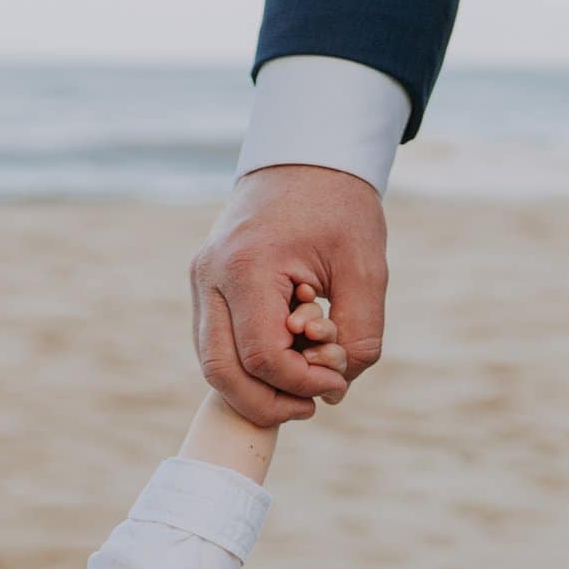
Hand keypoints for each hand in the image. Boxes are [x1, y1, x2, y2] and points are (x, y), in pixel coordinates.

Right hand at [190, 163, 387, 424]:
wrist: (303, 160)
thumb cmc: (338, 207)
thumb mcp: (367, 267)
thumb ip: (360, 332)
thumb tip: (338, 388)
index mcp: (247, 267)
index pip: (262, 356)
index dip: (301, 383)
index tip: (337, 384)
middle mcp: (211, 278)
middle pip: (220, 371)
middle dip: (266, 403)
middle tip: (310, 408)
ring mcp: (201, 283)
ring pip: (211, 362)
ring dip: (254, 389)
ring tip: (301, 391)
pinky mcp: (206, 287)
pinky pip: (216, 343)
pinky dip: (248, 366)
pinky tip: (287, 363)